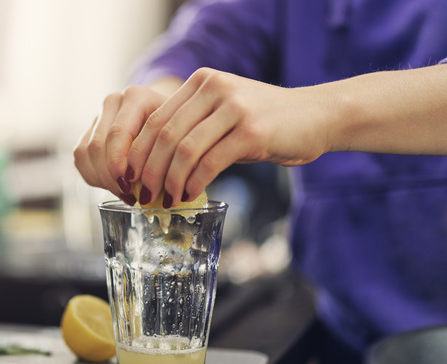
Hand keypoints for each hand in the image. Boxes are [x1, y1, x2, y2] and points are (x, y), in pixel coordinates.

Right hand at [73, 84, 172, 204]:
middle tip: (128, 195)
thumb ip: (167, 156)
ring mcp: (98, 115)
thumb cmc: (175, 129)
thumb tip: (150, 190)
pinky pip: (80, 158)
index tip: (130, 187)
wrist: (165, 116)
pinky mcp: (88, 131)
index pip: (117, 133)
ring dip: (102, 179)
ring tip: (123, 193)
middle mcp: (113, 101)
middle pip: (97, 145)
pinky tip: (113, 186)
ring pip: (85, 152)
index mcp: (136, 97)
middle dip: (110, 176)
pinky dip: (94, 176)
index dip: (118, 164)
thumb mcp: (178, 137)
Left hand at [127, 67, 330, 206]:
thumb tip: (153, 168)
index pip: (155, 118)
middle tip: (144, 195)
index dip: (137, 152)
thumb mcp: (224, 114)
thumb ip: (192, 129)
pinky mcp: (252, 132)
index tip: (130, 177)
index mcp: (201, 82)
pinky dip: (194, 183)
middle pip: (164, 135)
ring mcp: (234, 108)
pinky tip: (189, 195)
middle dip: (149, 170)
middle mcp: (214, 89)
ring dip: (170, 181)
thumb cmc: (266, 122)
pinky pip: (210, 162)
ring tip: (165, 200)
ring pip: (184, 150)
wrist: (316, 117)